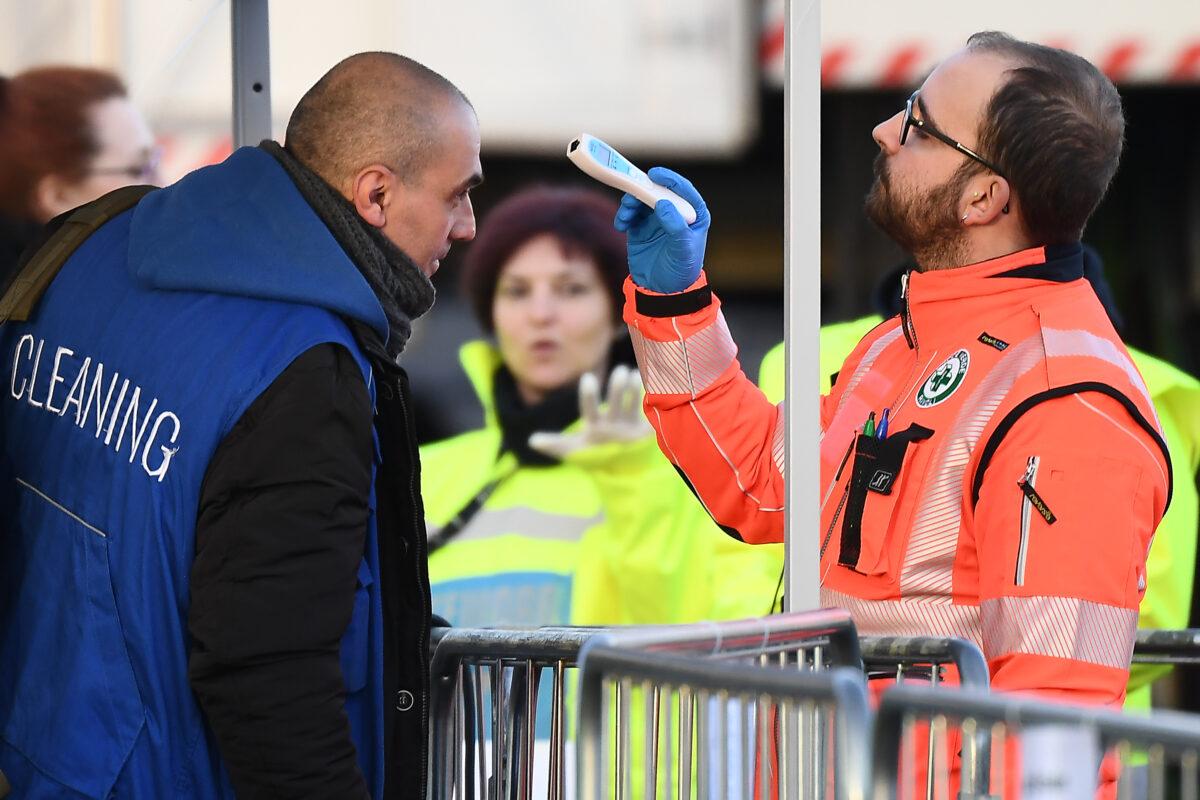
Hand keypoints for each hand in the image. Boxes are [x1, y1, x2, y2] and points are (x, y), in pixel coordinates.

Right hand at [528, 365, 651, 458]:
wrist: (623, 473)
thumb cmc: (594, 456)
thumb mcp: (573, 451)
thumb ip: (554, 443)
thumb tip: (531, 440)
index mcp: (596, 431)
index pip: (590, 412)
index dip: (589, 395)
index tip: (587, 377)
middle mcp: (615, 430)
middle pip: (617, 408)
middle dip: (619, 389)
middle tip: (621, 369)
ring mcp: (631, 429)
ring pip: (635, 407)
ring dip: (636, 389)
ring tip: (635, 372)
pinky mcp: (645, 429)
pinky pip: (650, 410)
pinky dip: (652, 396)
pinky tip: (653, 381)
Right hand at [613, 167, 710, 293]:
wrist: (663, 292)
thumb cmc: (681, 271)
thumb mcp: (682, 250)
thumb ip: (675, 226)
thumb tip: (663, 203)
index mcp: (693, 215)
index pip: (683, 190)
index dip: (669, 180)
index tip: (654, 175)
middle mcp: (675, 213)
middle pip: (658, 191)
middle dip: (643, 190)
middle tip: (631, 193)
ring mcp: (657, 219)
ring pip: (641, 199)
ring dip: (631, 203)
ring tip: (626, 216)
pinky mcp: (640, 227)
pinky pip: (630, 213)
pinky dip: (624, 215)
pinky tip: (621, 225)